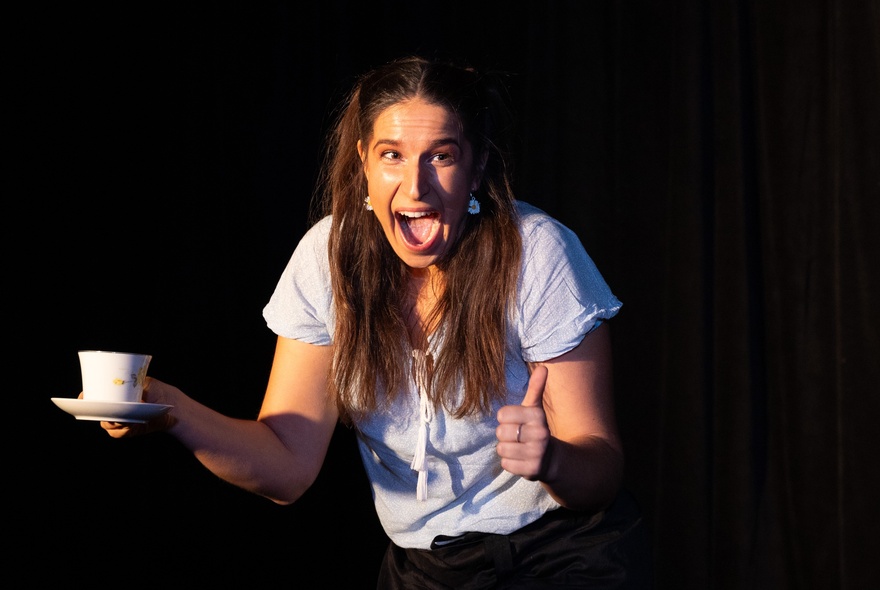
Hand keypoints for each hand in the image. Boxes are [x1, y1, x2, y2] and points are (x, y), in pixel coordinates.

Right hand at [86, 377, 174, 437]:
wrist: (173, 406)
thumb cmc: (159, 391)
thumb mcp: (145, 382)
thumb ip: (132, 383)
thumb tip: (119, 388)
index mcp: (115, 395)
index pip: (95, 397)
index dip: (86, 399)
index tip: (83, 398)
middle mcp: (115, 408)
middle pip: (97, 413)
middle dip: (100, 413)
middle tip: (108, 411)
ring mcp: (120, 420)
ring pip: (107, 424)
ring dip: (113, 422)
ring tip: (125, 418)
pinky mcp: (128, 430)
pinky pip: (117, 433)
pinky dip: (122, 430)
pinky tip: (130, 425)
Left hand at [496, 364, 550, 479]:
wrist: (553, 458)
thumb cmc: (537, 429)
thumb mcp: (536, 409)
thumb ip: (536, 388)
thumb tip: (543, 367)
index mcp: (537, 416)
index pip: (502, 414)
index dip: (505, 419)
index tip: (516, 422)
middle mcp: (539, 434)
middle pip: (500, 432)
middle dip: (505, 436)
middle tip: (517, 437)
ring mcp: (536, 453)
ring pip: (502, 449)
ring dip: (507, 450)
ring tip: (519, 448)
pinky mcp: (532, 469)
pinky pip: (506, 463)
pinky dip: (510, 463)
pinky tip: (520, 459)